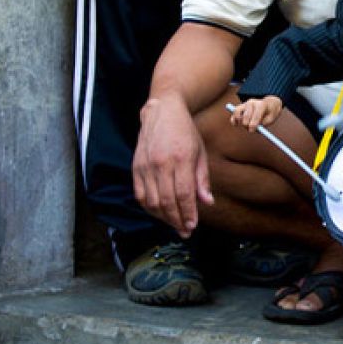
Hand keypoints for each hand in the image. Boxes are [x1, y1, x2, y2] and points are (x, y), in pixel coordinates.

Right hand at [133, 95, 214, 238]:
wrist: (161, 112)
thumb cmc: (184, 132)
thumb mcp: (200, 152)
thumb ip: (202, 179)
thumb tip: (207, 202)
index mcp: (181, 158)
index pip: (184, 193)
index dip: (188, 213)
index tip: (192, 226)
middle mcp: (161, 163)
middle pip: (167, 201)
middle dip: (177, 220)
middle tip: (185, 231)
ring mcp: (145, 166)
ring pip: (152, 201)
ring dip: (163, 217)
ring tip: (174, 224)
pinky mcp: (135, 167)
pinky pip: (140, 195)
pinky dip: (149, 208)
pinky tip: (159, 213)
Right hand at [229, 96, 282, 132]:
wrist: (269, 104)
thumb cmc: (270, 113)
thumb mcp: (270, 119)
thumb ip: (262, 124)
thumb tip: (252, 128)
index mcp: (261, 104)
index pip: (256, 114)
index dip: (253, 124)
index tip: (251, 130)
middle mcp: (252, 103)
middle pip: (246, 115)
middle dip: (247, 124)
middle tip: (250, 130)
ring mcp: (245, 104)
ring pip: (238, 112)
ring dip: (239, 121)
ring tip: (245, 126)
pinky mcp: (240, 107)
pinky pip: (234, 112)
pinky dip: (233, 119)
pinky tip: (235, 124)